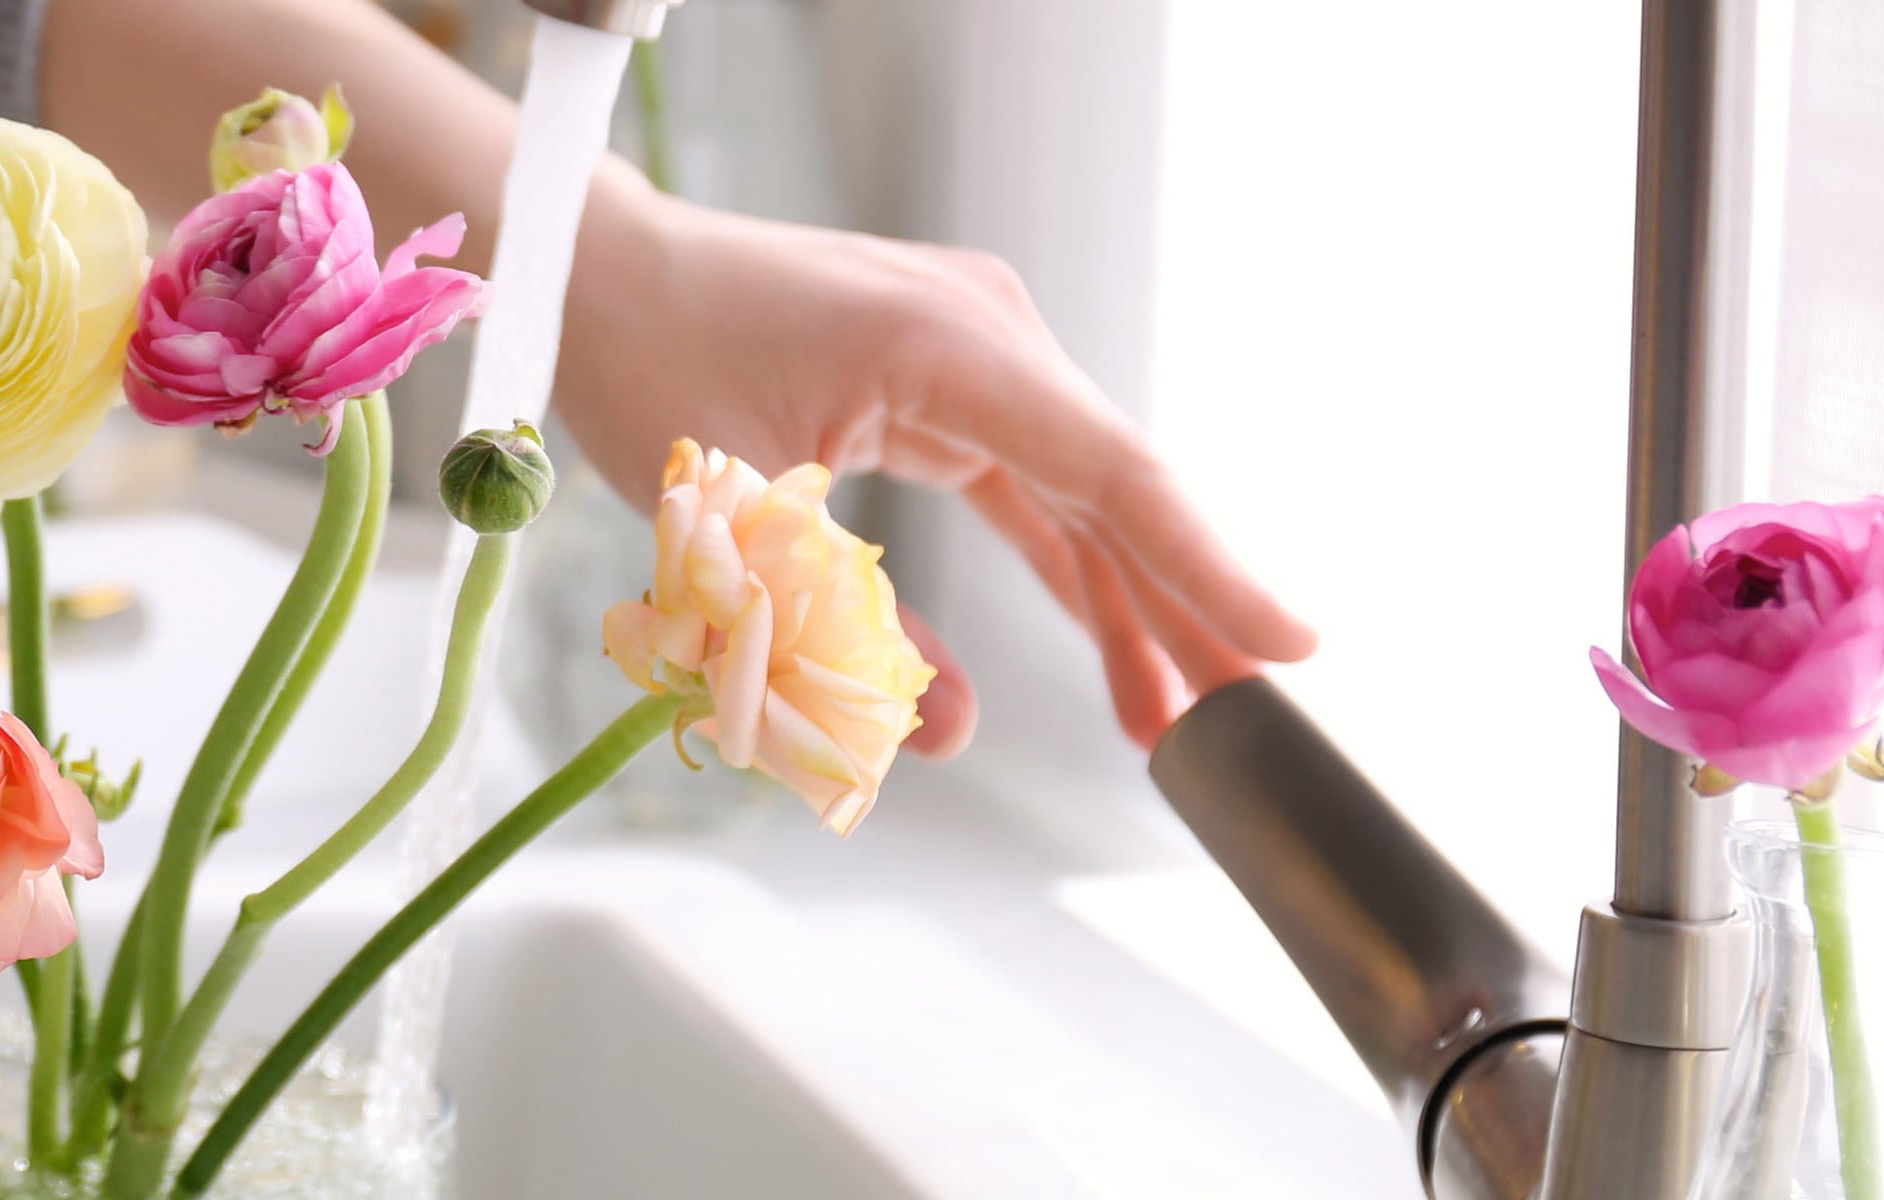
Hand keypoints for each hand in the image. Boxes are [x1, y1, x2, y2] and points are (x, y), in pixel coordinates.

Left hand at [559, 191, 1316, 752]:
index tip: (1287, 646)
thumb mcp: (728, 521)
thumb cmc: (644, 369)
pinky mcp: (947, 378)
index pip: (1111, 473)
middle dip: (1185, 608)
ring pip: (1082, 493)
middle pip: (1118, 488)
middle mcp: (984, 332)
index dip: (1203, 569)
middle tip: (1246, 725)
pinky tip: (1113, 644)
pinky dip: (1067, 560)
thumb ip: (836, 630)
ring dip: (1126, 601)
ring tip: (1172, 716)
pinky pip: (1031, 482)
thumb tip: (949, 736)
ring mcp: (971, 349)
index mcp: (946, 348)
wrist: (597, 271)